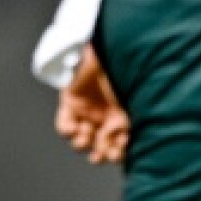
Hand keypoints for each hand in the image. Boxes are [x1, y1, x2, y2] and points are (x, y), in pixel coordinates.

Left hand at [56, 45, 129, 164]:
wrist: (110, 47)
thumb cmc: (129, 70)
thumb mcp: (136, 101)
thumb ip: (133, 124)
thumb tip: (131, 145)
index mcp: (124, 117)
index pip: (119, 144)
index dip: (118, 153)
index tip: (119, 153)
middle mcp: (106, 116)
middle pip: (100, 146)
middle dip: (101, 152)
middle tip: (102, 153)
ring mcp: (88, 110)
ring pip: (81, 139)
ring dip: (83, 143)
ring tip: (87, 136)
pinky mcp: (71, 101)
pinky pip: (64, 124)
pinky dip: (67, 130)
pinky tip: (75, 128)